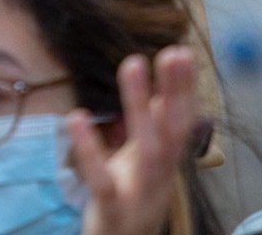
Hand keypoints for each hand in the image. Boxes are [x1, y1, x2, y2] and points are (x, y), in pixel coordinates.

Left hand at [69, 46, 201, 234]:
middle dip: (176, 93)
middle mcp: (160, 178)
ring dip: (141, 107)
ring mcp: (139, 195)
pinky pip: (102, 180)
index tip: (183, 52)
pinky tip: (76, 118)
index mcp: (167, 165)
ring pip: (148, 151)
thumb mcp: (144, 164)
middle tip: (172, 53)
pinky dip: (90, 151)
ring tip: (133, 65)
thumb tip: (165, 94)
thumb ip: (155, 131)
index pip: (183, 123)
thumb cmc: (131, 201)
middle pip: (173, 133)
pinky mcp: (112, 210)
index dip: (186, 90)